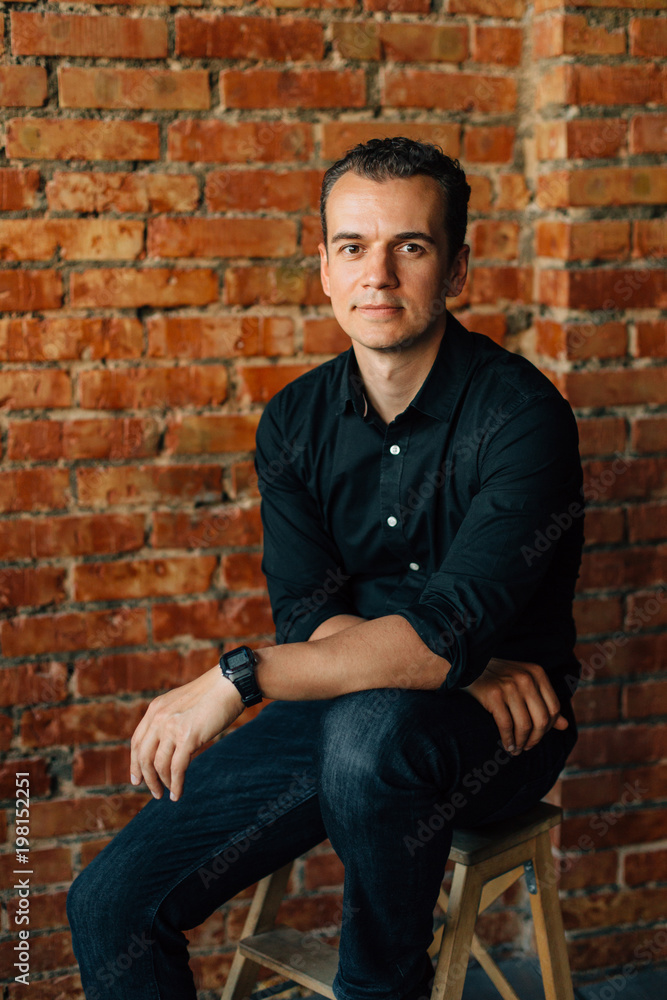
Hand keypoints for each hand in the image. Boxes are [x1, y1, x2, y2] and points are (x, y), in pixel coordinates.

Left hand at [130, 665, 244, 801]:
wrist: (229, 684)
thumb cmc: (212, 694)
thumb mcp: (182, 704)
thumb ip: (170, 720)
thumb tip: (169, 747)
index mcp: (155, 709)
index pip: (137, 742)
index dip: (134, 764)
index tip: (137, 779)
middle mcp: (159, 718)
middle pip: (143, 756)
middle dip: (147, 778)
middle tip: (154, 792)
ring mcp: (172, 727)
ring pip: (158, 765)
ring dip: (162, 783)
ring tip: (168, 794)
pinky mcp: (188, 737)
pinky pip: (177, 768)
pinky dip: (176, 784)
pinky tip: (178, 794)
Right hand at [462, 658, 567, 755]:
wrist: (468, 665)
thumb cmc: (499, 677)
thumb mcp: (525, 684)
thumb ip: (545, 703)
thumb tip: (565, 726)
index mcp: (537, 673)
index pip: (554, 708)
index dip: (548, 727)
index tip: (538, 737)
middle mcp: (526, 678)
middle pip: (541, 719)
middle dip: (536, 738)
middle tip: (527, 747)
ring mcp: (510, 686)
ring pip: (524, 725)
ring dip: (521, 742)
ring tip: (516, 750)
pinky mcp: (493, 695)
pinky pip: (506, 725)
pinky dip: (508, 740)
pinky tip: (507, 746)